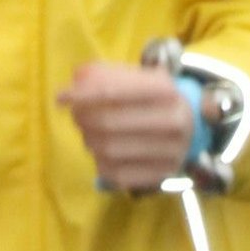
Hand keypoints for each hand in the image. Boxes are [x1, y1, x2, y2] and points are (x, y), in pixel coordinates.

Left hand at [60, 63, 194, 192]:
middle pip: (108, 123)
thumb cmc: (151, 98)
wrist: (190, 125)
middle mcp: (173, 120)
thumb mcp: (134, 78)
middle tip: (75, 114)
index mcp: (165, 89)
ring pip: (110, 150)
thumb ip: (102, 76)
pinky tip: (102, 152)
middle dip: (83, 118)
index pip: (112, 92)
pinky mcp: (163, 175)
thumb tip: (72, 86)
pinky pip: (117, 174)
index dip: (81, 95)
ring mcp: (171, 151)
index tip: (60, 97)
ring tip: (88, 131)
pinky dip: (100, 163)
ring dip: (89, 140)